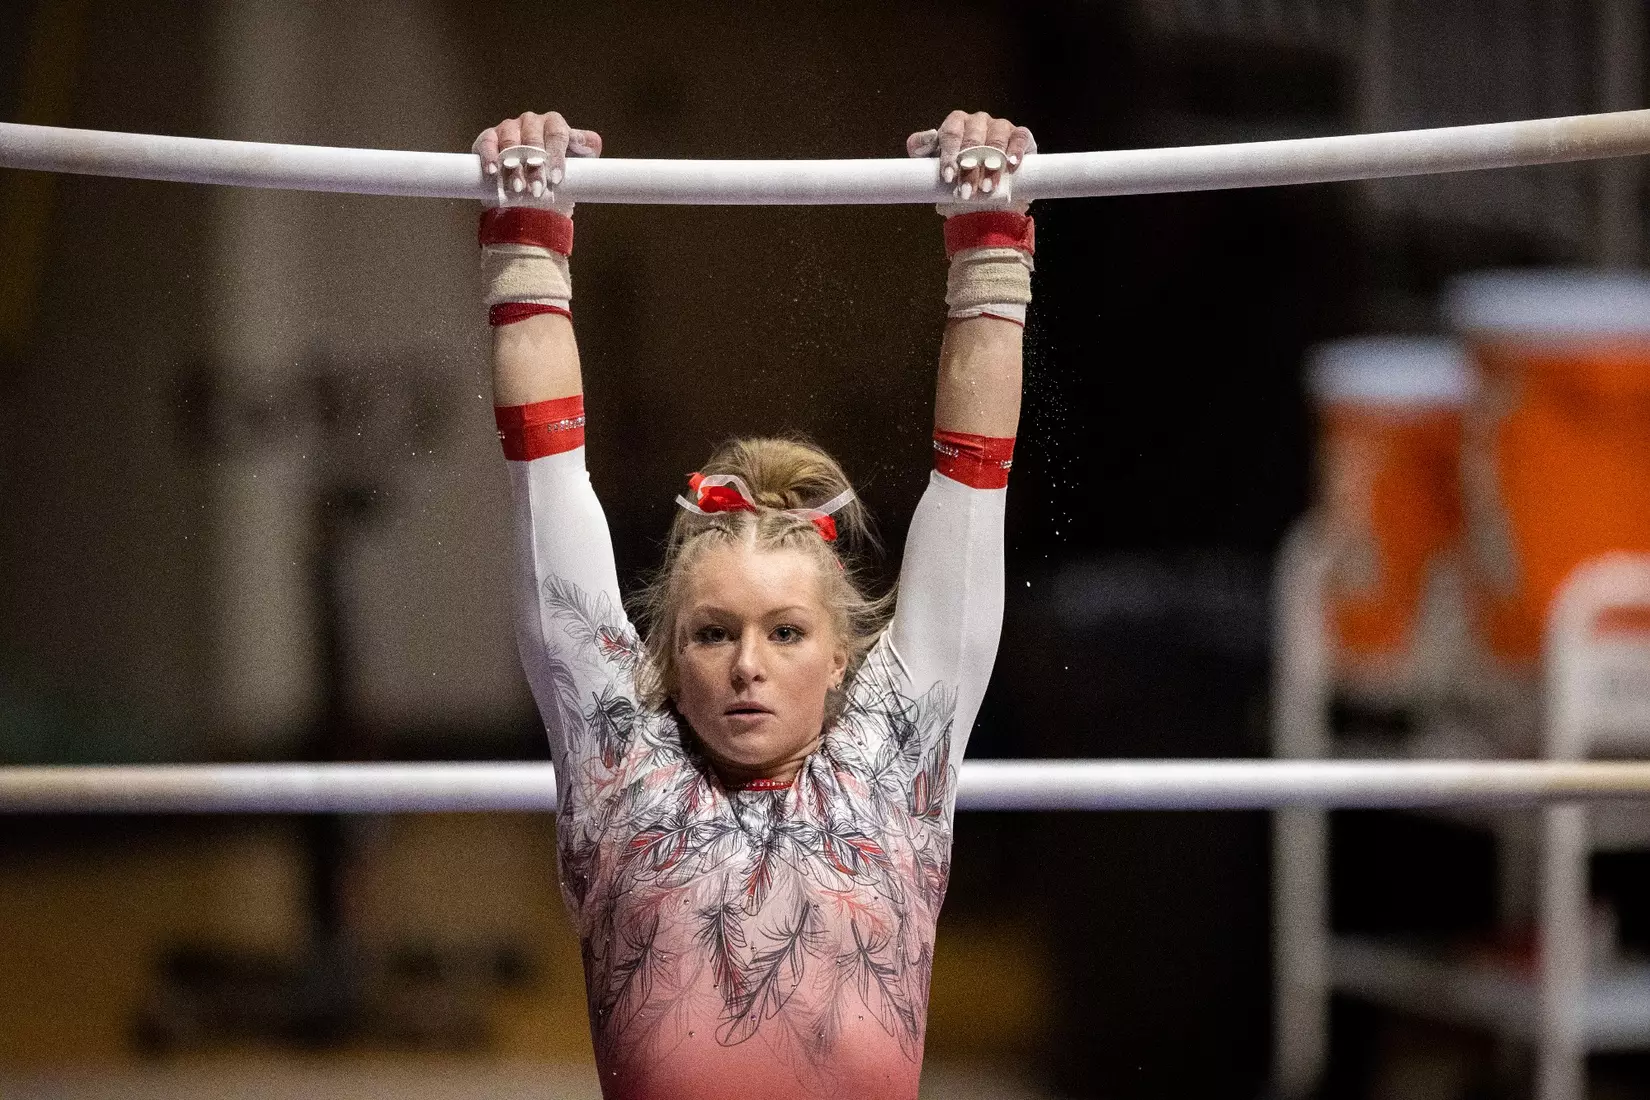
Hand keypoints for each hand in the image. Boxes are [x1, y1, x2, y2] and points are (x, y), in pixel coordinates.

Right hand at [472, 111, 602, 202]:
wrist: (528, 190)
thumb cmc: (555, 175)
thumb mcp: (578, 163)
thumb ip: (587, 150)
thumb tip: (588, 143)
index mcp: (554, 124)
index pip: (557, 134)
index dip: (556, 156)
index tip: (556, 178)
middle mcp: (531, 122)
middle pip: (533, 140)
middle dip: (535, 167)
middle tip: (537, 189)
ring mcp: (509, 127)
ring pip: (511, 142)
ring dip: (514, 166)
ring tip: (517, 188)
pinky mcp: (489, 137)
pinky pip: (488, 142)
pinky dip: (490, 157)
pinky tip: (494, 171)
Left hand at [906, 111, 1034, 202]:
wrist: (984, 196)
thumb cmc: (956, 177)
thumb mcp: (931, 164)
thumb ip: (921, 148)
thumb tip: (930, 136)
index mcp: (956, 124)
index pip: (952, 133)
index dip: (950, 154)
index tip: (948, 176)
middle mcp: (978, 121)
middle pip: (973, 139)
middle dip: (969, 167)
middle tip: (966, 191)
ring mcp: (1000, 126)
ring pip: (996, 140)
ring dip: (991, 165)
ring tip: (986, 188)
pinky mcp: (1020, 135)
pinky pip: (1019, 137)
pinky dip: (1015, 151)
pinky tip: (1011, 165)